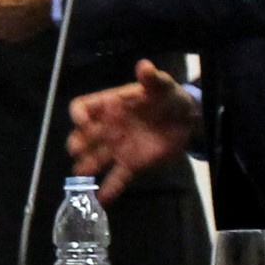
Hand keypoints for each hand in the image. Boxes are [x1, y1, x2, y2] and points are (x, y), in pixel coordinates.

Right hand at [67, 59, 199, 201]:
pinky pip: (116, 178)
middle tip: (77, 152)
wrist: (187, 121)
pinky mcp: (131, 165)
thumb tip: (144, 66)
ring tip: (82, 177)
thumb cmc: (169, 97)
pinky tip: (102, 198)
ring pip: (95, 159)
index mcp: (110, 104)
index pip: (84, 107)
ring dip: (86, 168)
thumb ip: (152, 78)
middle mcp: (108, 127)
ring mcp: (118, 148)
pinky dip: (109, 189)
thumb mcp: (163, 85)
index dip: (80, 115)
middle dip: (77, 143)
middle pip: (83, 136)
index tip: (84, 123)